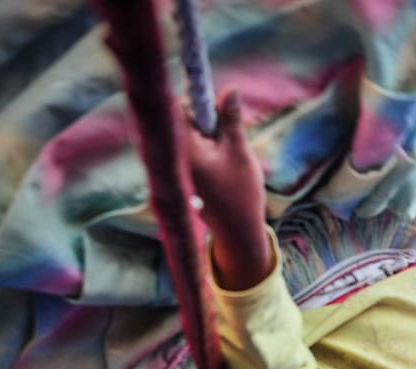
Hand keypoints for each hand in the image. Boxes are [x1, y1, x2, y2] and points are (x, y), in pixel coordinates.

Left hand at [183, 90, 271, 289]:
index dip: (204, 103)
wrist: (237, 232)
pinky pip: (197, 152)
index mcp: (185, 149)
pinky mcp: (187, 176)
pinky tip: (226, 170)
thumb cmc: (240, 194)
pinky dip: (212, 153)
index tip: (223, 107)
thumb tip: (230, 89)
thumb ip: (232, 120)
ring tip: (230, 160)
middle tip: (232, 139)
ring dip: (215, 139)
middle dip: (212, 123)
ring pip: (196, 137)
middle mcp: (176, 157)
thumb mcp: (239, 153)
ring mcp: (180, 168)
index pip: (185, 109)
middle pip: (189, 121)